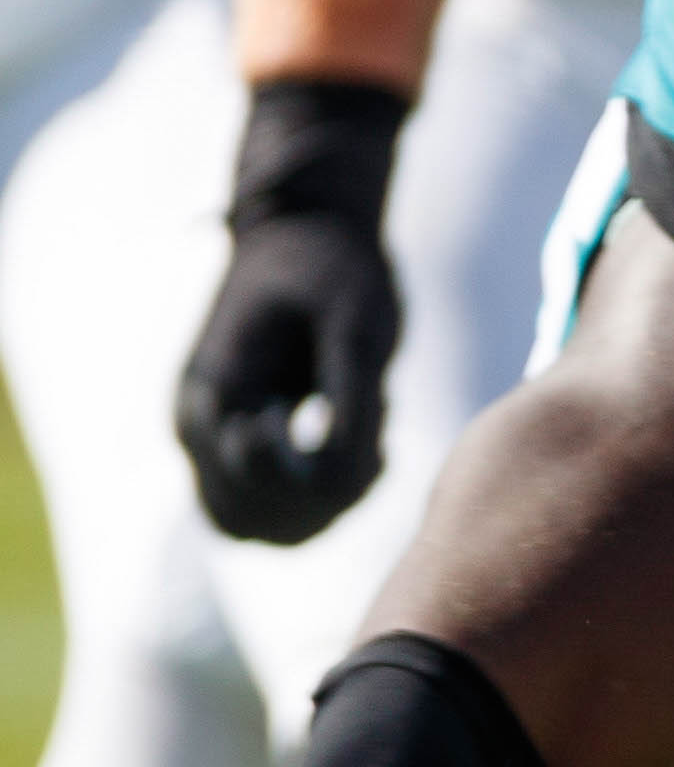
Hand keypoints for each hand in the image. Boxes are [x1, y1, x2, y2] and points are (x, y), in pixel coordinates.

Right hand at [178, 78, 408, 543]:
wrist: (312, 238)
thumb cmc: (335, 269)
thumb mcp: (357, 320)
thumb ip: (350, 394)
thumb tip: (343, 469)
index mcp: (213, 387)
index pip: (242, 478)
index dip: (307, 473)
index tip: (362, 422)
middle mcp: (201, 425)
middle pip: (247, 518)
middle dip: (323, 500)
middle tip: (378, 444)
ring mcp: (217, 442)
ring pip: (260, 528)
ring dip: (325, 509)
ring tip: (375, 446)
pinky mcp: (247, 449)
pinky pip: (277, 513)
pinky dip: (326, 504)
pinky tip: (370, 453)